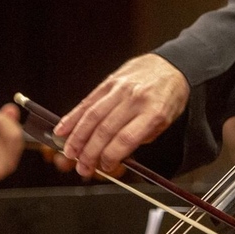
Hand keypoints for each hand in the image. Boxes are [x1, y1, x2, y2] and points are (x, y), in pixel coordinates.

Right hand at [55, 54, 189, 176]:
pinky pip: (88, 101)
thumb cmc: (170, 96)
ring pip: (92, 116)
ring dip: (77, 137)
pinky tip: (62, 129)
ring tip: (69, 153)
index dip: (110, 157)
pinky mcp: (109, 81)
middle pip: (105, 130)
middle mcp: (135, 99)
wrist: (172, 65)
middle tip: (82, 167)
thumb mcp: (165, 121)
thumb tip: (114, 154)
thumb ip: (140, 137)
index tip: (104, 167)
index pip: (125, 139)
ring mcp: (120, 89)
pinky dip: (73, 117)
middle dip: (89, 153)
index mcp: (153, 112)